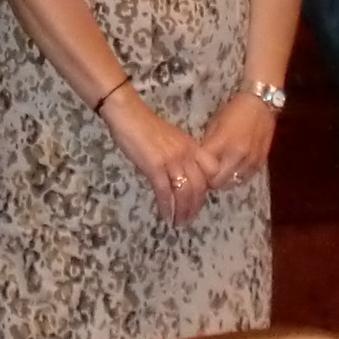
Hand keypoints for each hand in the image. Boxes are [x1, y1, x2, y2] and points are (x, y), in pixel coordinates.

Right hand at [99, 86, 224, 225]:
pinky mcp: (155, 167)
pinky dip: (167, 208)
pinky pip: (165, 192)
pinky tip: (166, 217)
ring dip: (183, 211)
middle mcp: (186, 154)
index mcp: (191, 146)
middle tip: (188, 219)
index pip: (210, 172)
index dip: (206, 189)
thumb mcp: (171, 140)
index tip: (198, 200)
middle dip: (195, 206)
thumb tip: (178, 177)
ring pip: (184, 192)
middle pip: (199, 186)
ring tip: (179, 222)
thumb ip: (179, 156)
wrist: (128, 115)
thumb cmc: (145, 126)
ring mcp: (172, 160)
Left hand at [197, 91, 278, 192]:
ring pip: (232, 183)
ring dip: (224, 179)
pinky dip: (237, 176)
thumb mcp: (215, 122)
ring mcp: (251, 160)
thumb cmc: (235, 109)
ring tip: (221, 170)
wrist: (262, 103)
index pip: (205, 169)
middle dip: (210, 180)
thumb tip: (200, 161)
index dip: (199, 172)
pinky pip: (245, 178)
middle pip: (218, 182)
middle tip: (207, 173)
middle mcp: (238, 155)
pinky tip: (234, 167)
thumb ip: (208, 144)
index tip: (196, 169)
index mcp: (223, 142)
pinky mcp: (261, 162)